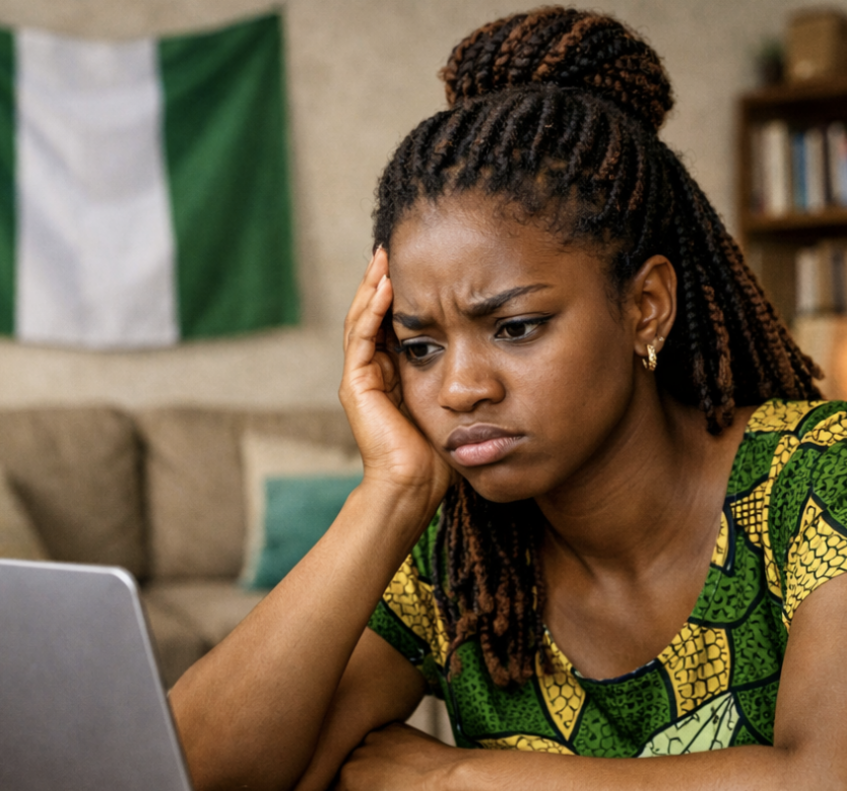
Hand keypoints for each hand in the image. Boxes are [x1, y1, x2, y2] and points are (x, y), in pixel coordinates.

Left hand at [327, 722, 465, 790]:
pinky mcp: (351, 782)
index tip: (382, 783)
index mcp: (387, 730)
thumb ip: (404, 758)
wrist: (453, 780)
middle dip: (356, 781)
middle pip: (346, 764)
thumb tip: (402, 777)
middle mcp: (367, 738)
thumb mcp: (424, 755)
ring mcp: (356, 758)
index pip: (363, 751)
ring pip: (336, 782)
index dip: (369, 771)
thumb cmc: (449, 775)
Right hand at [339, 249, 452, 513]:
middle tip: (393, 247)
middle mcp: (372, 373)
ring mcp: (360, 378)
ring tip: (386, 255)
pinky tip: (386, 284)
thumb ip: (459, 381)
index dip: (403, 293)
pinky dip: (372, 309)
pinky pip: (361, 336)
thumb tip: (491, 363)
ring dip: (373, 286)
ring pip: (362, 319)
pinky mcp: (356, 385)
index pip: (392, 324)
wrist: (414, 486)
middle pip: (373, 315)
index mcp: (393, 376)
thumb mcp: (454, 407)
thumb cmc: (439, 457)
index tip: (419, 264)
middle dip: (382, 280)